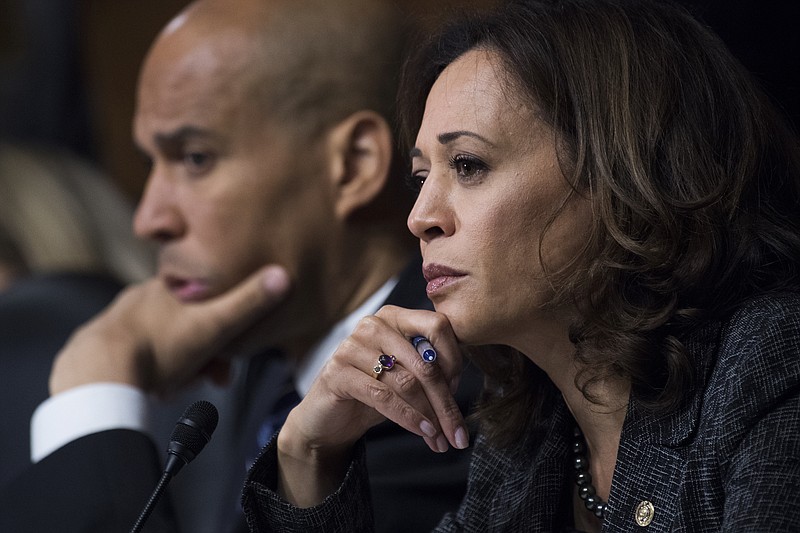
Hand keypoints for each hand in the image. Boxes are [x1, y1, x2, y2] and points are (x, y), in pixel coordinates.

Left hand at [49, 265, 290, 395]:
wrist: (98, 376)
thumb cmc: (161, 347)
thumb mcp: (215, 324)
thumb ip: (249, 302)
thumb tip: (284, 274)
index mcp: (168, 286)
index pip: (206, 296)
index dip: (225, 322)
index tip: (232, 349)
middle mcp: (141, 298)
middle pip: (188, 324)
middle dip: (206, 353)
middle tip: (213, 378)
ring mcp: (118, 323)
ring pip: (165, 344)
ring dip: (181, 367)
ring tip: (183, 388)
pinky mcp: (100, 348)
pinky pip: (138, 360)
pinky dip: (153, 374)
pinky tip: (157, 390)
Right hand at [276, 305, 469, 506]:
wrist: (328, 418)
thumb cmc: (373, 393)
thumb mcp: (406, 377)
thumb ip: (430, 372)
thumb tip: (459, 389)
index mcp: (395, 317)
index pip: (438, 326)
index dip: (454, 360)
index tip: (458, 392)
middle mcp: (374, 325)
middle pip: (425, 362)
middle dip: (446, 402)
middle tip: (458, 433)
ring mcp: (352, 346)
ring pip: (407, 383)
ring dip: (430, 416)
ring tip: (441, 439)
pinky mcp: (338, 372)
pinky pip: (383, 397)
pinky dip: (408, 418)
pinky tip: (423, 432)